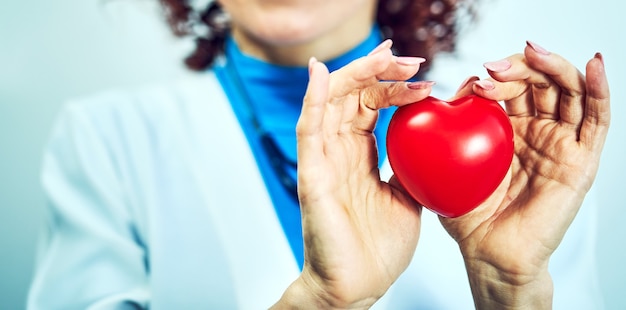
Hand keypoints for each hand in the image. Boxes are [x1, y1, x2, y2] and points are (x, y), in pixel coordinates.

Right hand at [272, 40, 431, 307]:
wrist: (359, 286)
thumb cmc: (378, 248)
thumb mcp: (408, 197)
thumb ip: (410, 167)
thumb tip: (433, 141)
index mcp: (359, 156)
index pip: (369, 105)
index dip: (389, 83)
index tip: (418, 69)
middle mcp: (338, 152)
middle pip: (351, 96)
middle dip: (378, 71)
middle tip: (407, 58)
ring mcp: (323, 161)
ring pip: (330, 103)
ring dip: (355, 75)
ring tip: (384, 58)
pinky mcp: (311, 176)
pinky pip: (308, 130)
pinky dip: (312, 99)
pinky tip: (320, 72)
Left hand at [442, 42, 609, 308]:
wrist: (488, 254)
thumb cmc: (467, 214)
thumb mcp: (447, 165)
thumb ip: (446, 131)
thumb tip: (450, 91)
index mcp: (507, 130)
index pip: (512, 87)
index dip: (498, 76)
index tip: (476, 79)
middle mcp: (537, 132)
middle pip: (541, 82)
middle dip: (520, 67)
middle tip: (495, 68)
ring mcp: (561, 144)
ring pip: (569, 92)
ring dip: (554, 67)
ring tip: (533, 55)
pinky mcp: (581, 162)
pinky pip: (597, 121)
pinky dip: (599, 89)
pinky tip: (595, 64)